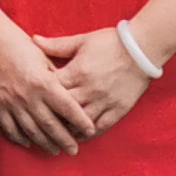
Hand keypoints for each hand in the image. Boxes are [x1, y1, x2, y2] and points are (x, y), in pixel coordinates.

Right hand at [0, 6, 89, 155]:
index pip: (67, 107)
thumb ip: (55, 78)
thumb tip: (69, 93)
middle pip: (50, 124)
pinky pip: (9, 127)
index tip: (90, 130)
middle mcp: (28, 96)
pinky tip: (28, 142)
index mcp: (43, 82)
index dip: (81, 121)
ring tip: (55, 150)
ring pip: (31, 130)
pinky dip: (19, 137)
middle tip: (74, 150)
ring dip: (45, 143)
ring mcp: (11, 103)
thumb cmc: (18, 44)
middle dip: (65, 139)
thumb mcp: (43, 57)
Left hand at [34, 27, 155, 133]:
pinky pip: (100, 127)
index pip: (51, 89)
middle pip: (62, 110)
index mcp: (77, 72)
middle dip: (51, 115)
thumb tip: (33, 40)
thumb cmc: (110, 42)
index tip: (34, 98)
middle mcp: (89, 90)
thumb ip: (57, 45)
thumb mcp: (82, 41)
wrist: (142, 49)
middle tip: (40, 120)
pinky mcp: (118, 110)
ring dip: (68, 129)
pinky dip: (88, 133)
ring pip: (80, 123)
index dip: (41, 94)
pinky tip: (80, 135)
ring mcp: (104, 102)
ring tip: (57, 133)